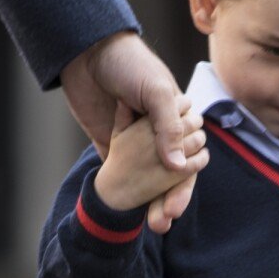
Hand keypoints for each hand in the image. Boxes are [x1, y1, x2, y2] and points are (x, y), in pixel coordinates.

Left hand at [61, 32, 205, 232]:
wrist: (88, 52)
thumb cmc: (129, 64)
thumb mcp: (155, 91)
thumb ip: (169, 128)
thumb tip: (179, 168)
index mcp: (179, 120)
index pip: (189, 161)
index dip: (183, 187)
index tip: (173, 210)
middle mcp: (160, 133)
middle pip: (169, 177)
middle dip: (166, 201)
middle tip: (160, 224)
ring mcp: (136, 140)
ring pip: (147, 179)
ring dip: (148, 202)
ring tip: (148, 225)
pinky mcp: (112, 142)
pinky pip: (122, 171)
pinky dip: (125, 192)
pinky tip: (124, 212)